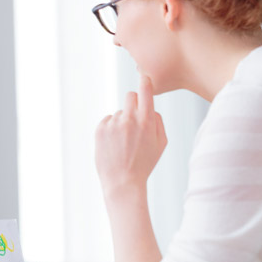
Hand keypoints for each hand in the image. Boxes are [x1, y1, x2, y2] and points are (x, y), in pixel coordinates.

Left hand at [95, 75, 166, 198]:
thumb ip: (158, 121)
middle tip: (134, 118)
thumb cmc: (144, 164)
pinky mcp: (100, 129)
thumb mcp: (161, 144)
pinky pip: (107, 121)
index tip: (144, 78)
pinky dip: (111, 129)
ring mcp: (113, 124)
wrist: (123, 183)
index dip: (145, 81)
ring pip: (119, 113)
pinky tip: (114, 145)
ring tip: (123, 143)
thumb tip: (150, 107)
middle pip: (130, 96)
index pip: (145, 90)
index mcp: (146, 121)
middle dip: (133, 103)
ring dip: (122, 122)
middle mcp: (129, 119)